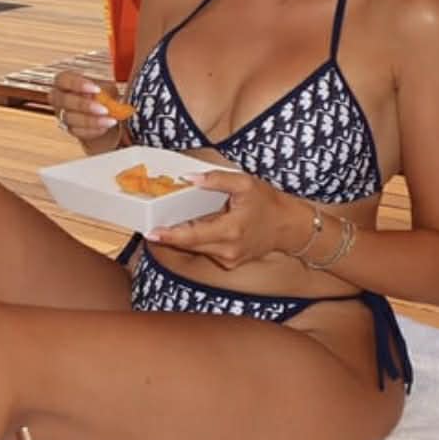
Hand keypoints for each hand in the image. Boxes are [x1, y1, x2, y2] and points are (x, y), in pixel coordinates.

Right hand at [51, 69, 119, 143]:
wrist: (104, 114)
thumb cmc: (101, 95)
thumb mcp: (105, 88)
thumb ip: (105, 90)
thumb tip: (109, 94)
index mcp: (64, 81)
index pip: (63, 79)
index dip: (78, 84)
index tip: (96, 89)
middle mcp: (58, 98)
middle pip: (64, 100)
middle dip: (84, 105)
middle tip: (103, 109)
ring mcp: (61, 115)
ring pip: (71, 118)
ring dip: (91, 120)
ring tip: (109, 120)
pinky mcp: (69, 129)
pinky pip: (78, 131)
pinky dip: (93, 130)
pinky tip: (104, 128)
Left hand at [144, 168, 296, 267]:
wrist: (288, 226)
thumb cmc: (267, 202)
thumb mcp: (244, 183)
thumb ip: (216, 179)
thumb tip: (189, 177)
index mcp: (230, 230)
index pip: (192, 236)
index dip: (169, 235)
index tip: (150, 232)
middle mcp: (227, 250)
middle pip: (189, 244)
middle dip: (170, 235)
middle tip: (151, 223)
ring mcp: (229, 259)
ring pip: (196, 249)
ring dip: (182, 237)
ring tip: (168, 223)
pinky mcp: (229, 262)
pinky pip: (206, 250)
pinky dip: (196, 239)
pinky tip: (193, 227)